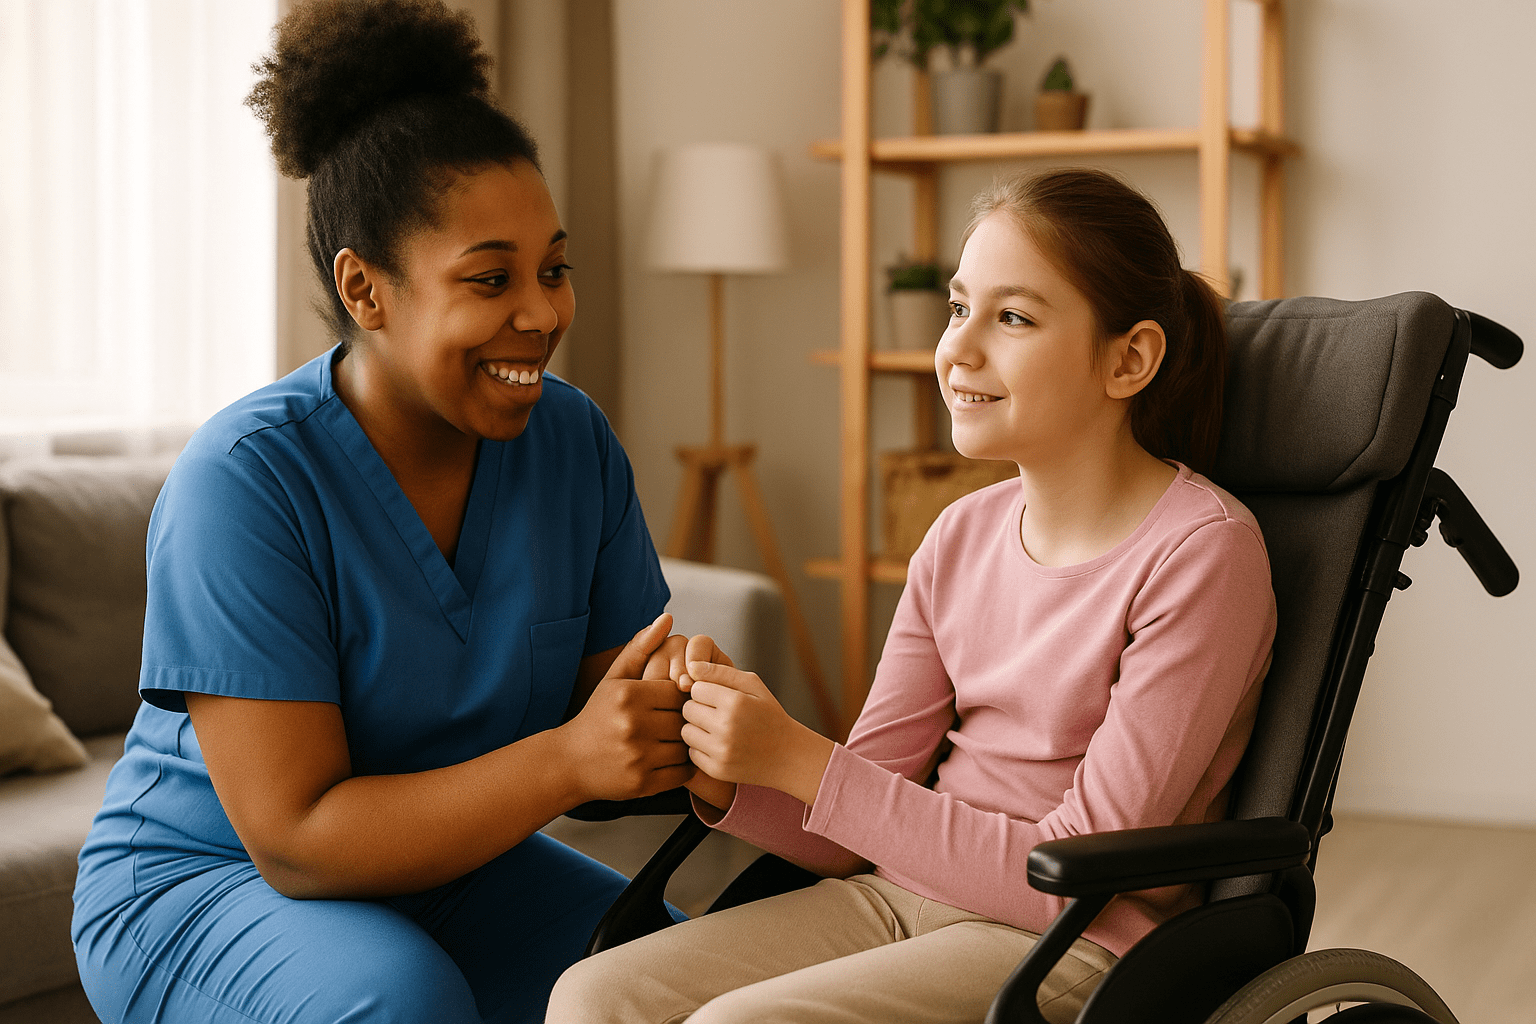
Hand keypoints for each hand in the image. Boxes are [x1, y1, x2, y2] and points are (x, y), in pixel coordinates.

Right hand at [558, 614, 692, 802]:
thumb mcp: (615, 678)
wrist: (570, 761)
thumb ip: (641, 646)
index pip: (678, 690)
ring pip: (685, 746)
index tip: (672, 702)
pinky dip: (682, 767)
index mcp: (629, 695)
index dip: (679, 696)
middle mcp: (633, 725)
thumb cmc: (597, 715)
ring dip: (685, 744)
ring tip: (673, 740)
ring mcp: (638, 756)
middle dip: (683, 720)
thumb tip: (666, 618)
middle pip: (684, 718)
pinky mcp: (642, 783)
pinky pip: (682, 773)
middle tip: (676, 722)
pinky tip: (669, 759)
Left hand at [679, 659, 833, 806]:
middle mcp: (726, 727)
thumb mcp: (754, 685)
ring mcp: (721, 751)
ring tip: (718, 729)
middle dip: (699, 708)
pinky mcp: (717, 770)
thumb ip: (721, 671)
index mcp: (735, 702)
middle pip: (687, 709)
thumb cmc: (769, 715)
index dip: (707, 691)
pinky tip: (720, 746)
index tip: (721, 697)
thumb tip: (691, 666)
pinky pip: (691, 753)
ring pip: (686, 731)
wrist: (787, 756)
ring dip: (697, 729)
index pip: (696, 688)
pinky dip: (702, 749)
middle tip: (719, 713)